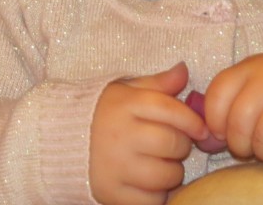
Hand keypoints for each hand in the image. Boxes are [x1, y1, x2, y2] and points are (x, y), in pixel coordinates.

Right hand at [90, 61, 207, 204]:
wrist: (61, 144)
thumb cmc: (103, 114)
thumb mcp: (126, 91)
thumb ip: (157, 83)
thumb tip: (184, 70)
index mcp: (125, 105)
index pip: (170, 110)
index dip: (192, 120)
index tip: (201, 128)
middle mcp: (120, 135)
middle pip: (171, 143)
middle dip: (182, 145)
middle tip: (174, 144)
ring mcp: (115, 167)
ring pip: (166, 175)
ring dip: (172, 171)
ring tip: (162, 163)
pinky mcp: (112, 195)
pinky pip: (152, 201)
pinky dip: (158, 195)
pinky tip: (149, 182)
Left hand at [203, 52, 262, 163]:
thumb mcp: (254, 86)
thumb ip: (229, 106)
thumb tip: (206, 139)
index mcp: (249, 68)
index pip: (217, 93)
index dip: (215, 121)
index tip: (223, 133)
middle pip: (238, 119)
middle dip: (239, 143)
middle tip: (248, 148)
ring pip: (262, 132)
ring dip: (261, 150)